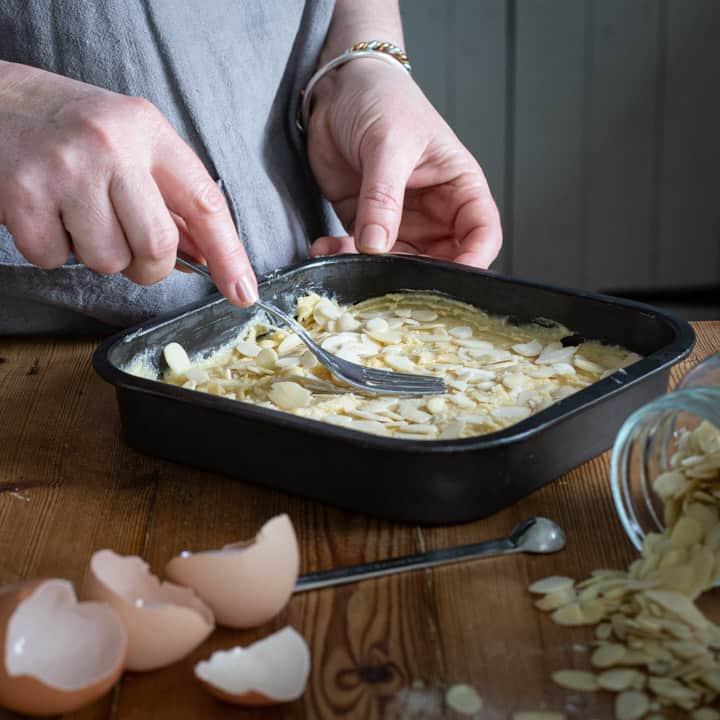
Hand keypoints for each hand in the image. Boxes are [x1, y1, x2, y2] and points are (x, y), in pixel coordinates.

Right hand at [0, 62, 256, 304]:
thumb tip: (206, 257)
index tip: (243, 291)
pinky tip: (46, 214)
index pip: (205, 203)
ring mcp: (65, 170)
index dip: (230, 255)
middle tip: (130, 250)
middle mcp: (111, 147)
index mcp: (149, 133)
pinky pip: (55, 259)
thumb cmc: (75, 131)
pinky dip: (52, 251)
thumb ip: (171, 200)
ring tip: (79, 217)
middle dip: (150, 267)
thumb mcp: (134, 146)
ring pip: (108, 261)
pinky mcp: (23, 194)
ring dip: (98, 256)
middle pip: (156, 246)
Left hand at [306, 60, 501, 266]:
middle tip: (384, 278)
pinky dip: (342, 257)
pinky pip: (361, 254)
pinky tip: (325, 248)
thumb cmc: (381, 100)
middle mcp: (436, 211)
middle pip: (440, 260)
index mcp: (460, 187)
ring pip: (397, 264)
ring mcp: (400, 222)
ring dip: (370, 269)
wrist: (337, 88)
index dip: (474, 259)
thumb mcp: (388, 145)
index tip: (453, 279)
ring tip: (340, 252)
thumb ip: (383, 198)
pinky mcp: (366, 224)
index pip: (482, 232)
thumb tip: (376, 246)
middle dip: (415, 275)